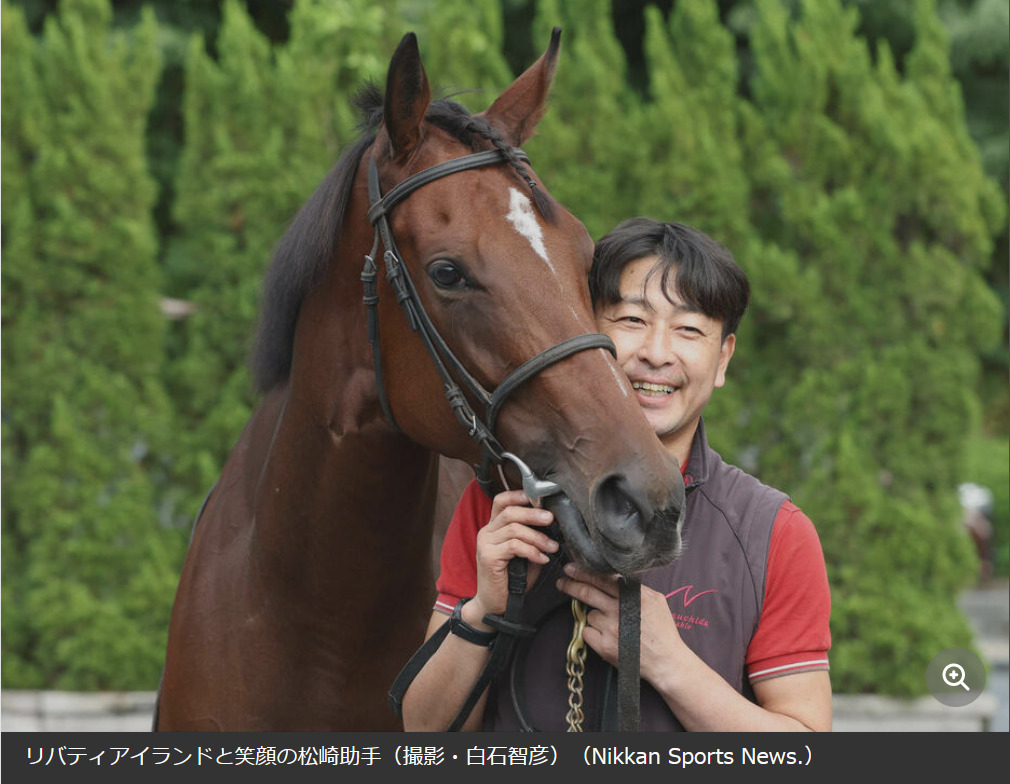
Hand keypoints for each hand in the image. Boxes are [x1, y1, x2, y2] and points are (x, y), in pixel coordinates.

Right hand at [467, 490, 558, 628]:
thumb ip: (532, 538)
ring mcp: (485, 544)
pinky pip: (514, 546)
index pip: (501, 501)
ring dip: (538, 537)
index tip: (539, 498)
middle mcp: (486, 532)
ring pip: (514, 529)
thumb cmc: (511, 580)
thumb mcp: (525, 554)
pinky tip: (542, 559)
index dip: (518, 495)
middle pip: (510, 511)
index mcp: (494, 528)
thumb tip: (552, 525)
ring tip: (553, 547)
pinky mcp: (488, 557)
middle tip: (551, 519)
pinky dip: (532, 551)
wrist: (495, 605)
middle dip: (533, 513)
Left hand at [556, 563, 683, 686]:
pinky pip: (587, 632)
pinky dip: (593, 633)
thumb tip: (615, 576)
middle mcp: (620, 609)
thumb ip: (635, 587)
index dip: (583, 572)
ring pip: (589, 615)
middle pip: (587, 592)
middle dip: (570, 585)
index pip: (602, 578)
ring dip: (594, 617)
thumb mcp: (655, 600)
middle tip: (562, 582)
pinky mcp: (604, 646)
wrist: (666, 662)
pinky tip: (607, 637)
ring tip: (611, 626)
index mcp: (633, 596)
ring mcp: (610, 628)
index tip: (571, 568)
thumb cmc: (662, 631)